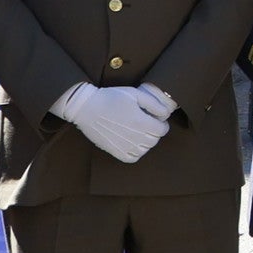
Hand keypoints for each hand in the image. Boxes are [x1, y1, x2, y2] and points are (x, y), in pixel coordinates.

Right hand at [53, 83, 170, 165]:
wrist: (87, 108)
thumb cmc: (110, 98)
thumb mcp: (135, 94)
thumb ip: (154, 104)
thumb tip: (165, 114)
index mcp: (141, 122)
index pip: (163, 130)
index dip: (161, 123)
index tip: (155, 119)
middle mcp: (135, 137)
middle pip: (155, 140)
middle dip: (154, 131)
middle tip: (145, 123)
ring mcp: (125, 146)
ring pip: (145, 149)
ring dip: (145, 142)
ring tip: (137, 132)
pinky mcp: (115, 151)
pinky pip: (133, 158)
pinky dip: (135, 152)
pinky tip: (131, 142)